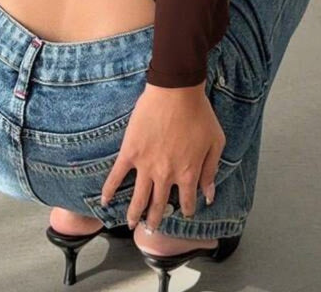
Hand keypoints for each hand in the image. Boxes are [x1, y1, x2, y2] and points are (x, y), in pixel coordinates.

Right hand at [100, 81, 224, 230]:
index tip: (184, 213)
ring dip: (134, 213)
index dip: (186, 209)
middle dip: (155, 219)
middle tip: (150, 229)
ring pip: (138, 197)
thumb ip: (211, 170)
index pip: (187, 201)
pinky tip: (105, 200)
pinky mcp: (130, 152)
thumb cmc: (199, 113)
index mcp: (188, 174)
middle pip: (159, 204)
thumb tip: (209, 194)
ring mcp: (146, 165)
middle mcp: (166, 175)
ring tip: (130, 224)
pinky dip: (110, 189)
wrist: (176, 91)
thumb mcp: (215, 142)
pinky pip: (117, 175)